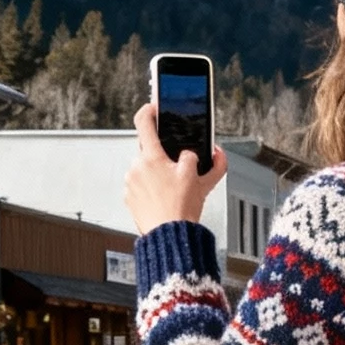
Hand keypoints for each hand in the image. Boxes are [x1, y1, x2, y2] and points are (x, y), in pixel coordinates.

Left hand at [126, 105, 226, 234]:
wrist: (168, 237)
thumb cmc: (180, 210)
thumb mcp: (200, 180)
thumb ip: (211, 162)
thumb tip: (215, 154)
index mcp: (151, 157)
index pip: (144, 121)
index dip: (150, 110)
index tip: (155, 107)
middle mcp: (136, 167)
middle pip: (149, 150)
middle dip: (163, 156)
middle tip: (177, 170)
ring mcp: (131, 183)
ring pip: (146, 170)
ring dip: (158, 175)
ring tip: (172, 191)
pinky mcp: (129, 198)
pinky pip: (141, 186)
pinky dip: (152, 190)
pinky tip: (163, 200)